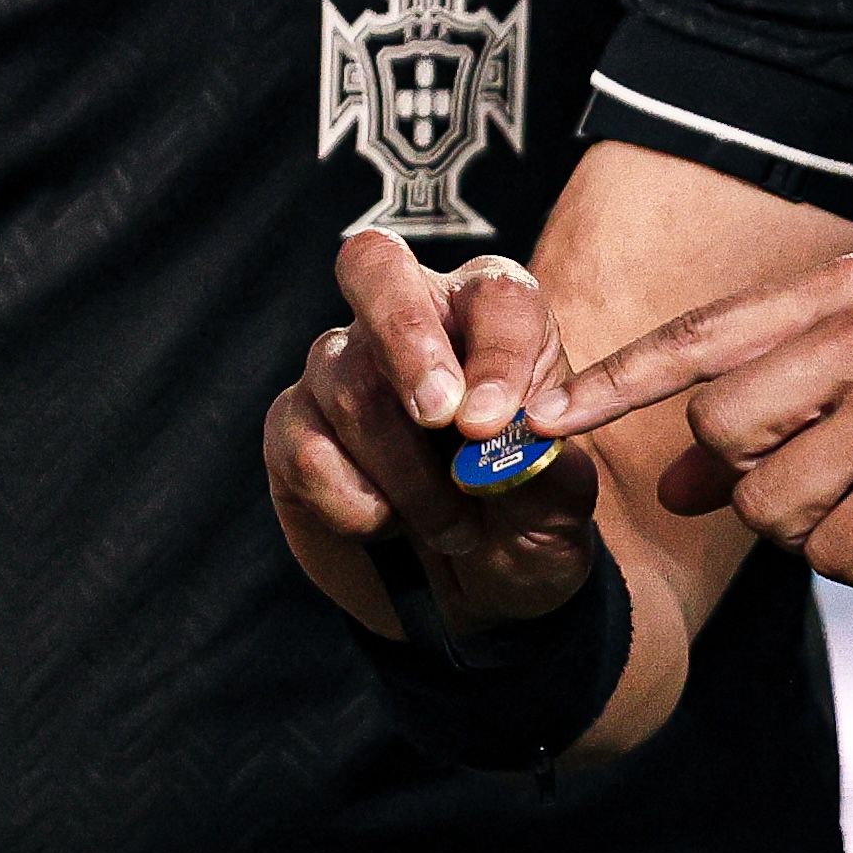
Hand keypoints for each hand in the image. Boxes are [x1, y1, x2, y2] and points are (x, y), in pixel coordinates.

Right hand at [265, 232, 600, 636]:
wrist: (472, 586)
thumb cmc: (522, 517)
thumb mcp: (559, 503)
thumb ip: (545, 464)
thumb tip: (511, 431)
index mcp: (490, 313)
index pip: (493, 296)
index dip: (495, 353)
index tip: (491, 424)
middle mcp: (411, 316)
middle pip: (375, 267)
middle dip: (405, 336)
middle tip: (436, 415)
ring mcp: (341, 366)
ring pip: (348, 383)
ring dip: (406, 474)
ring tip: (452, 526)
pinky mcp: (293, 426)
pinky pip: (305, 449)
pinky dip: (353, 503)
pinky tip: (385, 524)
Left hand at [534, 250, 852, 589]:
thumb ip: (772, 421)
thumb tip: (679, 486)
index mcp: (847, 294)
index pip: (700, 337)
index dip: (612, 382)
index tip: (536, 416)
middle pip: (720, 427)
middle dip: (753, 478)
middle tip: (833, 478)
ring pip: (767, 501)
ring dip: (813, 530)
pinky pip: (833, 553)